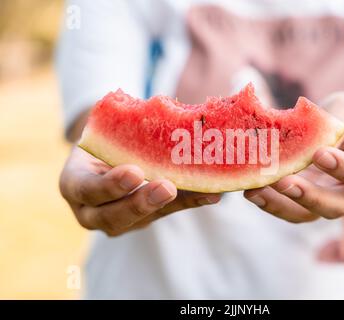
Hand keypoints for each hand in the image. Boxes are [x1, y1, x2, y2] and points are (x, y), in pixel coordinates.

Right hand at [59, 147, 220, 235]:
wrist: (102, 154)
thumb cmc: (101, 139)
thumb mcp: (101, 134)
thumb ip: (123, 131)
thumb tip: (166, 110)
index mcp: (75, 186)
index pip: (87, 190)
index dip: (109, 185)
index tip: (134, 172)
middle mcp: (92, 210)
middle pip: (113, 216)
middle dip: (142, 203)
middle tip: (167, 188)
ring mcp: (119, 219)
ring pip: (145, 219)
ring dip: (175, 204)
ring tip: (203, 192)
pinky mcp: (143, 219)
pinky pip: (167, 213)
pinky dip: (191, 201)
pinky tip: (213, 193)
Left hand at [244, 92, 343, 222]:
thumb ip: (334, 118)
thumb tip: (304, 125)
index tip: (320, 154)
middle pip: (335, 206)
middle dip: (308, 196)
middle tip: (283, 182)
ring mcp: (325, 199)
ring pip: (306, 214)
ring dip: (280, 205)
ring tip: (255, 191)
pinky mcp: (303, 200)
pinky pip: (288, 209)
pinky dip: (269, 203)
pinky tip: (250, 190)